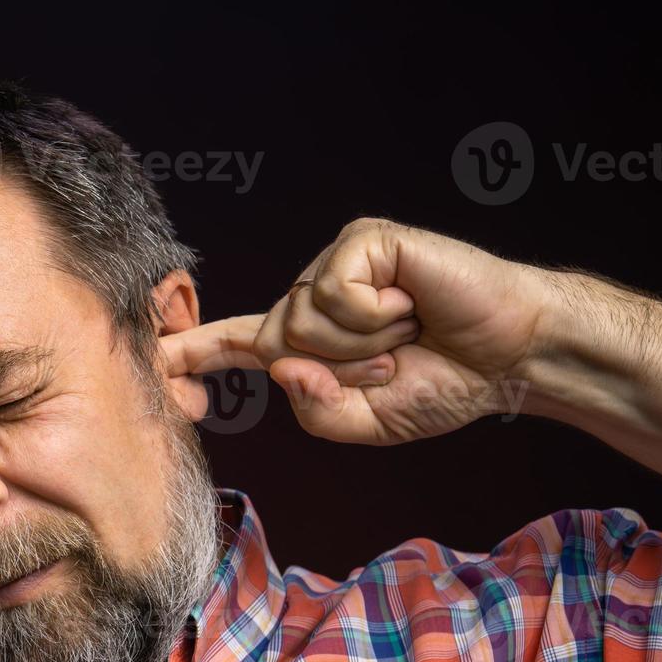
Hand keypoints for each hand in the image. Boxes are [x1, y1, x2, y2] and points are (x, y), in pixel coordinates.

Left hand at [161, 218, 551, 443]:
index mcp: (307, 340)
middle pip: (275, 342)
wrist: (512, 355)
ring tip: (408, 331)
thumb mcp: (366, 421)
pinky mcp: (362, 240)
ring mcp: (334, 264)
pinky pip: (332, 293)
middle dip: (339, 369)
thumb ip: (316, 410)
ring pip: (301, 320)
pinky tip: (409, 304)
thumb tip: (281, 368)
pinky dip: (374, 315)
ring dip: (362, 346)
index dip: (191, 351)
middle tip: (396, 360)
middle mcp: (312, 296)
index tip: (149, 358)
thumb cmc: (444, 383)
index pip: (236, 345)